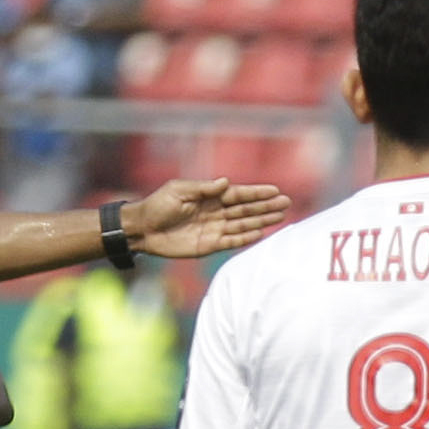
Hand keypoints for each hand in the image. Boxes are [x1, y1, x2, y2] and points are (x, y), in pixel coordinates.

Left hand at [121, 177, 293, 260]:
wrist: (142, 229)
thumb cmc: (158, 205)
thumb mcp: (179, 190)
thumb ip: (204, 189)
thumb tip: (225, 182)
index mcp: (209, 196)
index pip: (238, 194)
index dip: (257, 193)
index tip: (275, 190)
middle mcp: (215, 212)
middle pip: (245, 209)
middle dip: (265, 206)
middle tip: (286, 203)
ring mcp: (213, 229)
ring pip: (242, 224)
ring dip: (261, 221)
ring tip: (280, 217)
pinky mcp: (208, 245)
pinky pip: (231, 241)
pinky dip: (245, 238)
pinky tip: (260, 233)